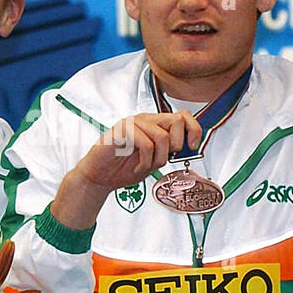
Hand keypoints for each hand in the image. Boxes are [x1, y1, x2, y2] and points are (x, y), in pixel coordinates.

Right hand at [51, 111, 202, 228]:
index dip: (193, 130)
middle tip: (164, 159)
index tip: (192, 147)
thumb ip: (169, 151)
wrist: (99, 177)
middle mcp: (145, 119)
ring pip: (162, 136)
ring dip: (158, 158)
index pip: (182, 115)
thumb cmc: (124, 168)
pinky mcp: (122, 131)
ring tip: (147, 166)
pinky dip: (145, 162)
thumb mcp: (154, 160)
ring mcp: (132, 123)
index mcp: (154, 123)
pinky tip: (138, 168)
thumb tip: (189, 147)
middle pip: (176, 120)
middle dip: (177, 145)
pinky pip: (146, 144)